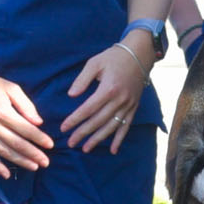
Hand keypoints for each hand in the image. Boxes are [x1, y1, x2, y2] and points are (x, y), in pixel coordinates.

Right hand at [0, 65, 48, 177]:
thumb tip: (38, 122)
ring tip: (34, 167)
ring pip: (4, 152)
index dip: (39, 138)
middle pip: (17, 143)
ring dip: (20, 161)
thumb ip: (26, 105)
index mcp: (3, 112)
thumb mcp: (11, 88)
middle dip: (33, 154)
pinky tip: (7, 174)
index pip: (26, 129)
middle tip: (46, 162)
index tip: (50, 145)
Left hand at [60, 36, 149, 152]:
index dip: (75, 120)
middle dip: (83, 133)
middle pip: (98, 121)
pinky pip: (126, 126)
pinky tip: (113, 150)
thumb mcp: (95, 63)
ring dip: (98, 139)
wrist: (139, 54)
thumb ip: (82, 80)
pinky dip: (120, 139)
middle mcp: (119, 100)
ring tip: (86, 148)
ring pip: (111, 126)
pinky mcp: (134, 107)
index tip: (64, 128)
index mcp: (108, 89)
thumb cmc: (113, 57)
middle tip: (71, 143)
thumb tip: (71, 95)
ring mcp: (128, 105)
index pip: (88, 109)